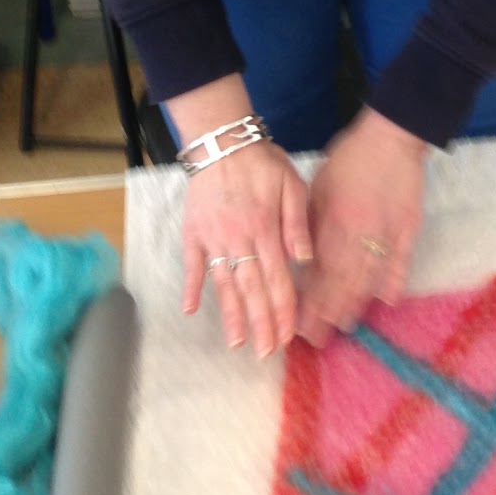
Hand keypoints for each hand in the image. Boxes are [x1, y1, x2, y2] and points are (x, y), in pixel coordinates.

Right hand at [173, 77, 311, 356]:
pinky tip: (191, 311)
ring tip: (236, 344)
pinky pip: (193, 265)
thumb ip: (298, 223)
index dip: (282, 311)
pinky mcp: (193, 233)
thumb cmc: (263, 163)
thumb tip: (304, 260)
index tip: (287, 337)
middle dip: (260, 324)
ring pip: (224, 284)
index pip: (278, 280)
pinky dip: (192, 288)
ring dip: (231, 315)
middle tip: (265, 353)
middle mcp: (239, 240)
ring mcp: (213, 239)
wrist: (222, 142)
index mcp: (266, 230)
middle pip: (252, 289)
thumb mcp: (292, 184)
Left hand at [296, 107, 427, 349]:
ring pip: (370, 280)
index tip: (299, 324)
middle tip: (317, 338)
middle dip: (328, 314)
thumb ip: (309, 224)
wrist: (391, 138)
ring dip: (356, 304)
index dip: (309, 302)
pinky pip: (401, 263)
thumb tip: (301, 258)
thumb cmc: (348, 159)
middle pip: (342, 285)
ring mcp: (387, 235)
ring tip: (344, 325)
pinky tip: (387, 301)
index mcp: (333, 224)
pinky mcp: (409, 231)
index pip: (318, 274)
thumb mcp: (317, 187)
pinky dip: (394, 283)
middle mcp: (359, 236)